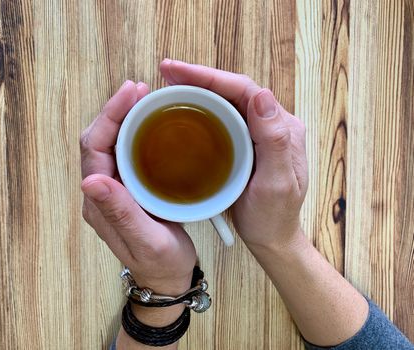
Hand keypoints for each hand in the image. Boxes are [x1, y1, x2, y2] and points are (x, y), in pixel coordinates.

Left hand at [80, 80, 196, 295]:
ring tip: (144, 99)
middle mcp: (101, 191)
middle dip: (115, 110)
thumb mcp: (146, 240)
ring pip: (111, 143)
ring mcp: (113, 188)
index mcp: (99, 202)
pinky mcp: (127, 187)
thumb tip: (90, 180)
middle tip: (140, 89)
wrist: (167, 278)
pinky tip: (150, 122)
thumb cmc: (160, 262)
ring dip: (124, 118)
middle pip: (98, 139)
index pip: (94, 147)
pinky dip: (134, 131)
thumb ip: (120, 212)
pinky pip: (125, 152)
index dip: (109, 116)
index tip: (132, 93)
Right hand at [160, 59, 307, 250]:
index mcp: (282, 127)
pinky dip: (200, 109)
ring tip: (168, 84)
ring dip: (197, 89)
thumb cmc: (274, 216)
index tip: (177, 71)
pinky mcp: (244, 143)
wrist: (272, 238)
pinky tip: (181, 108)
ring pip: (225, 101)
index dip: (210, 76)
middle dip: (199, 77)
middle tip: (166, 72)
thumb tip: (262, 95)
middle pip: (232, 90)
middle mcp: (271, 124)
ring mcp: (256, 133)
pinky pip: (221, 118)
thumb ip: (274, 141)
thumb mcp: (276, 184)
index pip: (245, 90)